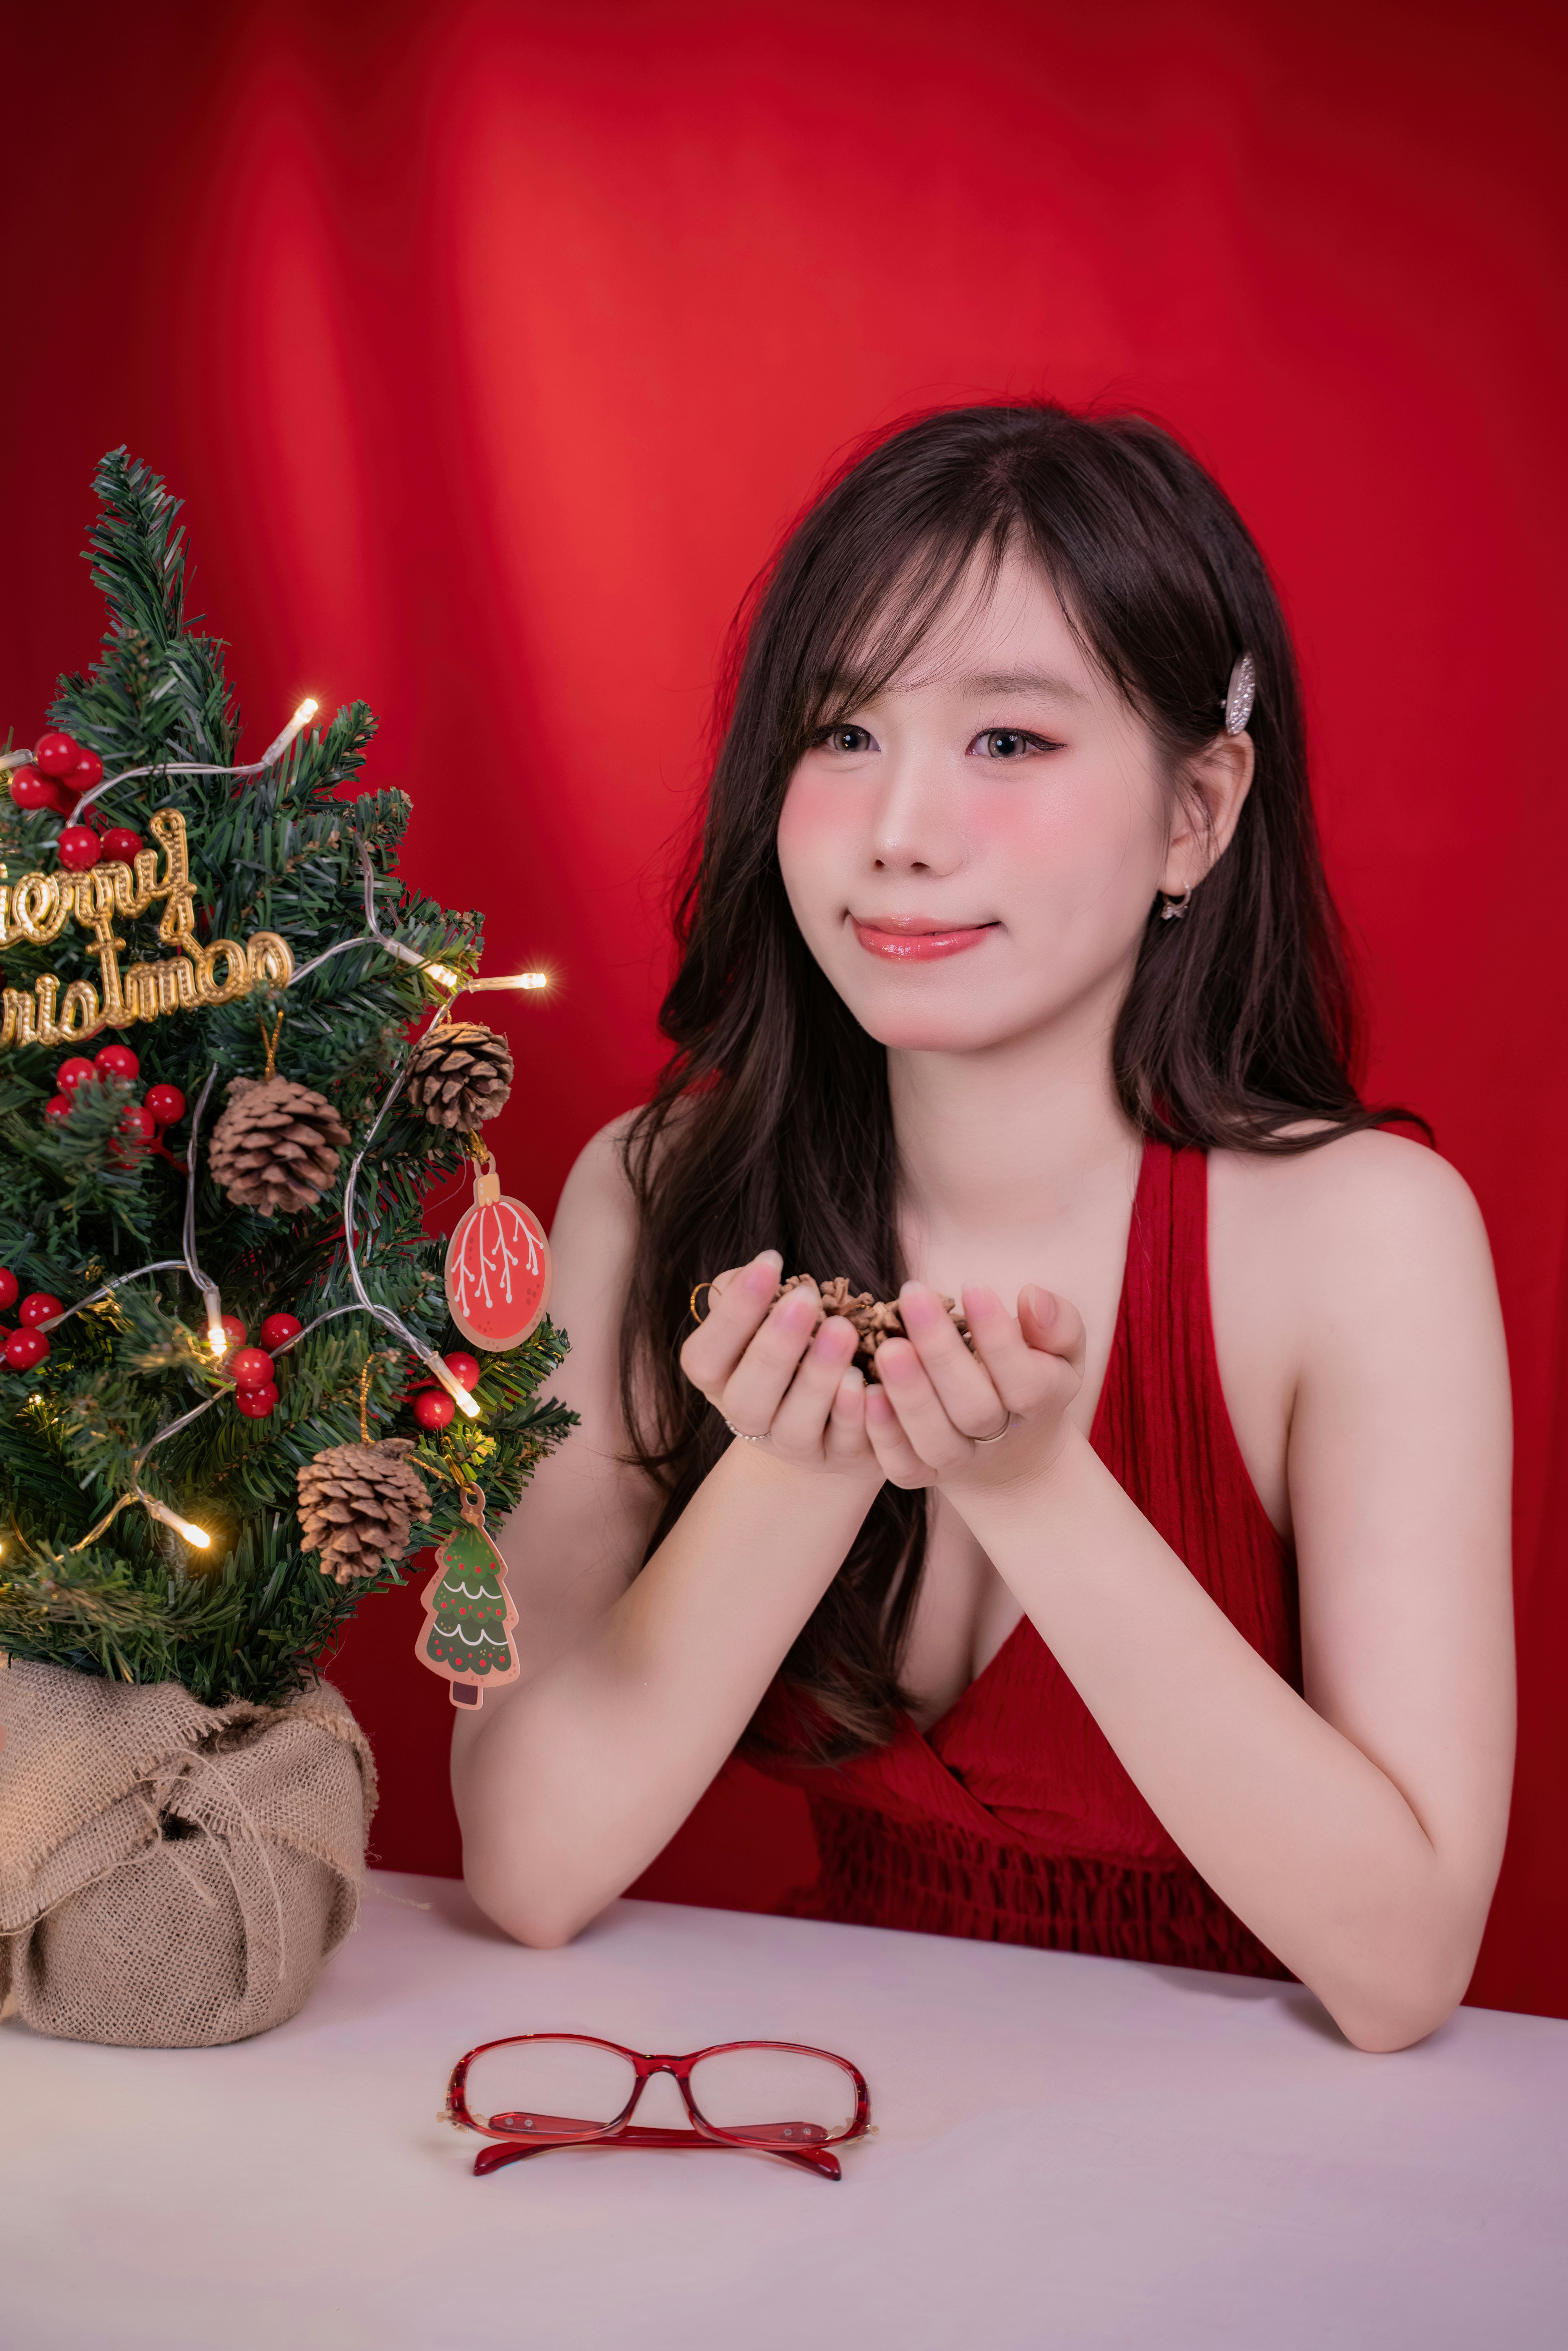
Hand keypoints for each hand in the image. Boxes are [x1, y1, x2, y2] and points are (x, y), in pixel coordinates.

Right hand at [679, 1251, 876, 1479]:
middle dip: (774, 1348)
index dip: (733, 1314)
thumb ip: (748, 1289)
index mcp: (719, 1380)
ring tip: (843, 1331)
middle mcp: (748, 1421)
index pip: (706, 1356)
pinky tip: (870, 1383)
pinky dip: (855, 1416)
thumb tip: (754, 1270)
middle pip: (747, 1399)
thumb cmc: (794, 1340)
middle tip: (805, 1299)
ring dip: (817, 1379)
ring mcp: (794, 1449)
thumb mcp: (765, 1314)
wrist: (831, 1411)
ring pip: (795, 1427)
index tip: (770, 1261)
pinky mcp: (840, 1461)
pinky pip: (845, 1445)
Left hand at [863, 1281, 1084, 1492]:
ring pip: (936, 1441)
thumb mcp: (1061, 1350)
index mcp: (1040, 1402)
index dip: (999, 1337)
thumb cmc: (1033, 1375)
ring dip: (909, 1395)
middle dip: (941, 1352)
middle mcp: (1000, 1438)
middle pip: (974, 1408)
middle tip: (913, 1296)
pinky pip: (903, 1467)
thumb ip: (1057, 1323)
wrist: (1011, 1450)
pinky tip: (865, 1391)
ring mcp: (960, 1462)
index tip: (972, 1285)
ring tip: (885, 1346)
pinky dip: (883, 1436)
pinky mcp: (923, 1475)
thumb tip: (1030, 1296)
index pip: (1025, 1379)